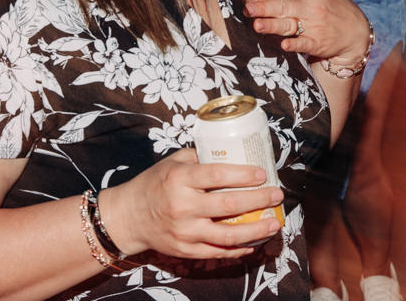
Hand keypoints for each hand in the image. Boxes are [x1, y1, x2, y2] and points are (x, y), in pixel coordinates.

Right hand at [103, 149, 282, 259]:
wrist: (128, 216)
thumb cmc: (154, 184)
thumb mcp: (173, 163)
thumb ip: (201, 159)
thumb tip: (234, 153)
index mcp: (180, 180)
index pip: (217, 175)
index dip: (243, 175)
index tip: (263, 174)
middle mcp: (183, 206)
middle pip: (229, 205)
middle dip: (259, 200)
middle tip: (277, 195)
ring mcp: (185, 231)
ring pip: (228, 234)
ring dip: (256, 230)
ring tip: (274, 224)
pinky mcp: (185, 250)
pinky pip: (217, 252)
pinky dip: (239, 249)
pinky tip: (254, 243)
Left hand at [244, 0, 370, 63]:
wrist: (356, 33)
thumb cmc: (336, 3)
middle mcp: (314, 7)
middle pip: (285, 7)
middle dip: (264, 8)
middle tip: (247, 9)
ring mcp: (317, 26)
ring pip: (290, 25)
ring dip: (273, 26)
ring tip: (257, 25)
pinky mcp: (319, 44)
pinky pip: (305, 44)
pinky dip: (295, 44)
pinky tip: (283, 45)